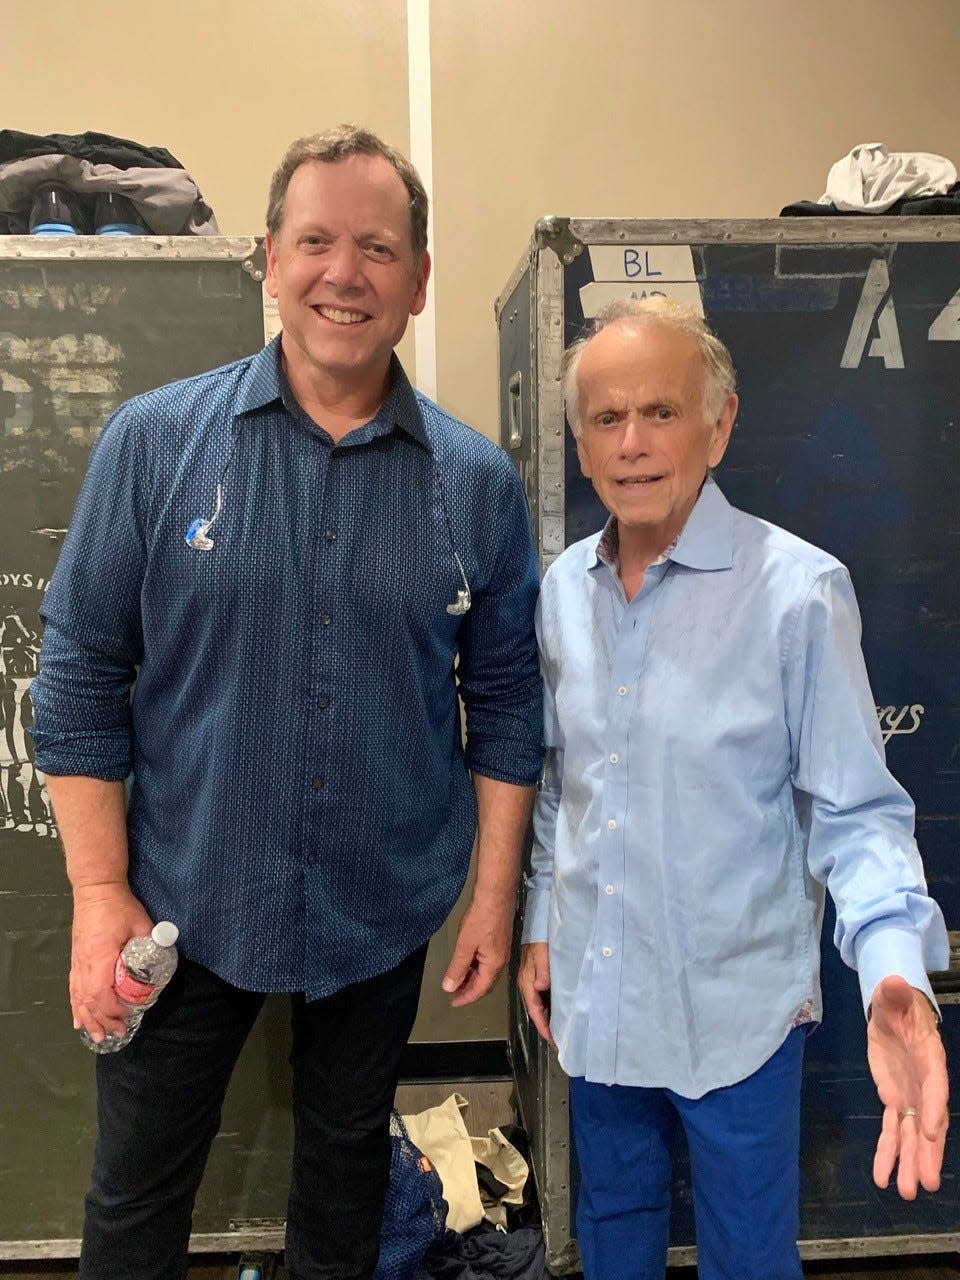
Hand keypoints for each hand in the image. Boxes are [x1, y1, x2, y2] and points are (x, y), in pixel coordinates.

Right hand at [70, 884, 153, 1042]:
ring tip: (98, 1037)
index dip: (113, 1009)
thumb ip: (152, 942)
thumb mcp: (141, 923)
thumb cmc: (119, 906)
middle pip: (89, 1001)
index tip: (129, 1016)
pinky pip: (73, 989)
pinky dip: (76, 1006)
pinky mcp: (75, 960)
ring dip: (88, 1019)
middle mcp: (84, 964)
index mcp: (100, 957)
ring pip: (78, 998)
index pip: (102, 993)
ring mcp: (77, 963)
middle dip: (103, 1020)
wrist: (95, 889)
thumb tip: (165, 959)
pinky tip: (78, 1020)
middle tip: (118, 1034)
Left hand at [441, 890, 513, 1007]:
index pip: (480, 989)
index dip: (466, 997)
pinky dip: (476, 966)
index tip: (452, 1002)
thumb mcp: (465, 944)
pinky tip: (467, 961)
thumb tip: (449, 988)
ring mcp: (502, 949)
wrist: (496, 894)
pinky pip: (488, 961)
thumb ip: (457, 967)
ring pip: (486, 971)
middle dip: (470, 989)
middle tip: (454, 993)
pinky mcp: (500, 940)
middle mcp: (501, 960)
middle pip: (485, 982)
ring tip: (457, 979)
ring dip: (472, 977)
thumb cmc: (481, 919)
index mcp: (494, 964)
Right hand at [518, 941, 555, 1048]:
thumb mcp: (542, 955)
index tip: (553, 1041)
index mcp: (527, 982)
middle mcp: (528, 982)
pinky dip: (549, 1004)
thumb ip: (543, 973)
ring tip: (559, 1028)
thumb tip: (542, 990)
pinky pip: (543, 994)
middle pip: (536, 1009)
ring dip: (547, 1016)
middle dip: (545, 1025)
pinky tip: (557, 1007)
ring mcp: (532, 978)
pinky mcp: (537, 973)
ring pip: (539, 1002)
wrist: (537, 923)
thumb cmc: (540, 939)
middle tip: (558, 1039)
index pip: (535, 1010)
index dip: (544, 1027)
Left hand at [867, 974, 948, 1198]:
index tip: (930, 1134)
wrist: (894, 1013)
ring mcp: (911, 1096)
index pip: (935, 1086)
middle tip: (927, 1183)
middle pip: (928, 1122)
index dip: (934, 1109)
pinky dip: (886, 1154)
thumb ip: (894, 993)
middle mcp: (925, 1084)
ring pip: (910, 1135)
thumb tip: (894, 981)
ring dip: (909, 1163)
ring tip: (907, 1193)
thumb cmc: (897, 1003)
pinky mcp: (894, 1101)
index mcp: (929, 1058)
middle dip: (926, 1153)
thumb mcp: (893, 995)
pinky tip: (882, 1177)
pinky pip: (890, 1131)